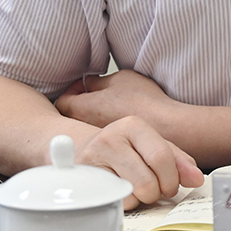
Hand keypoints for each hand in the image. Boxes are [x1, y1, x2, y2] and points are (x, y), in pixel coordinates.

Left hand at [56, 69, 175, 131]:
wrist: (167, 127)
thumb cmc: (144, 101)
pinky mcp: (114, 151)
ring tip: (112, 111)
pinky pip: (103, 140)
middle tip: (97, 98)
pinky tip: (124, 126)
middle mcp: (87, 127)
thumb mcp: (119, 79)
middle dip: (82, 106)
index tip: (84, 85)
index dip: (72, 90)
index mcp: (85, 108)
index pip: (63, 101)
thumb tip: (88, 83)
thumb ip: (98, 81)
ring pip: (88, 129)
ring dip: (96, 120)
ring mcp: (99, 140)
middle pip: (73, 117)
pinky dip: (108, 133)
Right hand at [75, 115, 203, 208]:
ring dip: (138, 200)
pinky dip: (121, 204)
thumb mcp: (153, 147)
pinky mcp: (82, 181)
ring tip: (134, 189)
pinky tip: (117, 192)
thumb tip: (197, 178)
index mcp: (133, 125)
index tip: (171, 186)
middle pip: (147, 181)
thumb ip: (178, 161)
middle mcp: (111, 137)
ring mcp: (93, 159)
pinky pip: (111, 203)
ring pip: (129, 195)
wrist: (86, 153)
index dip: (171, 179)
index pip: (162, 157)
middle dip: (156, 193)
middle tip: (153, 190)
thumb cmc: (126, 151)